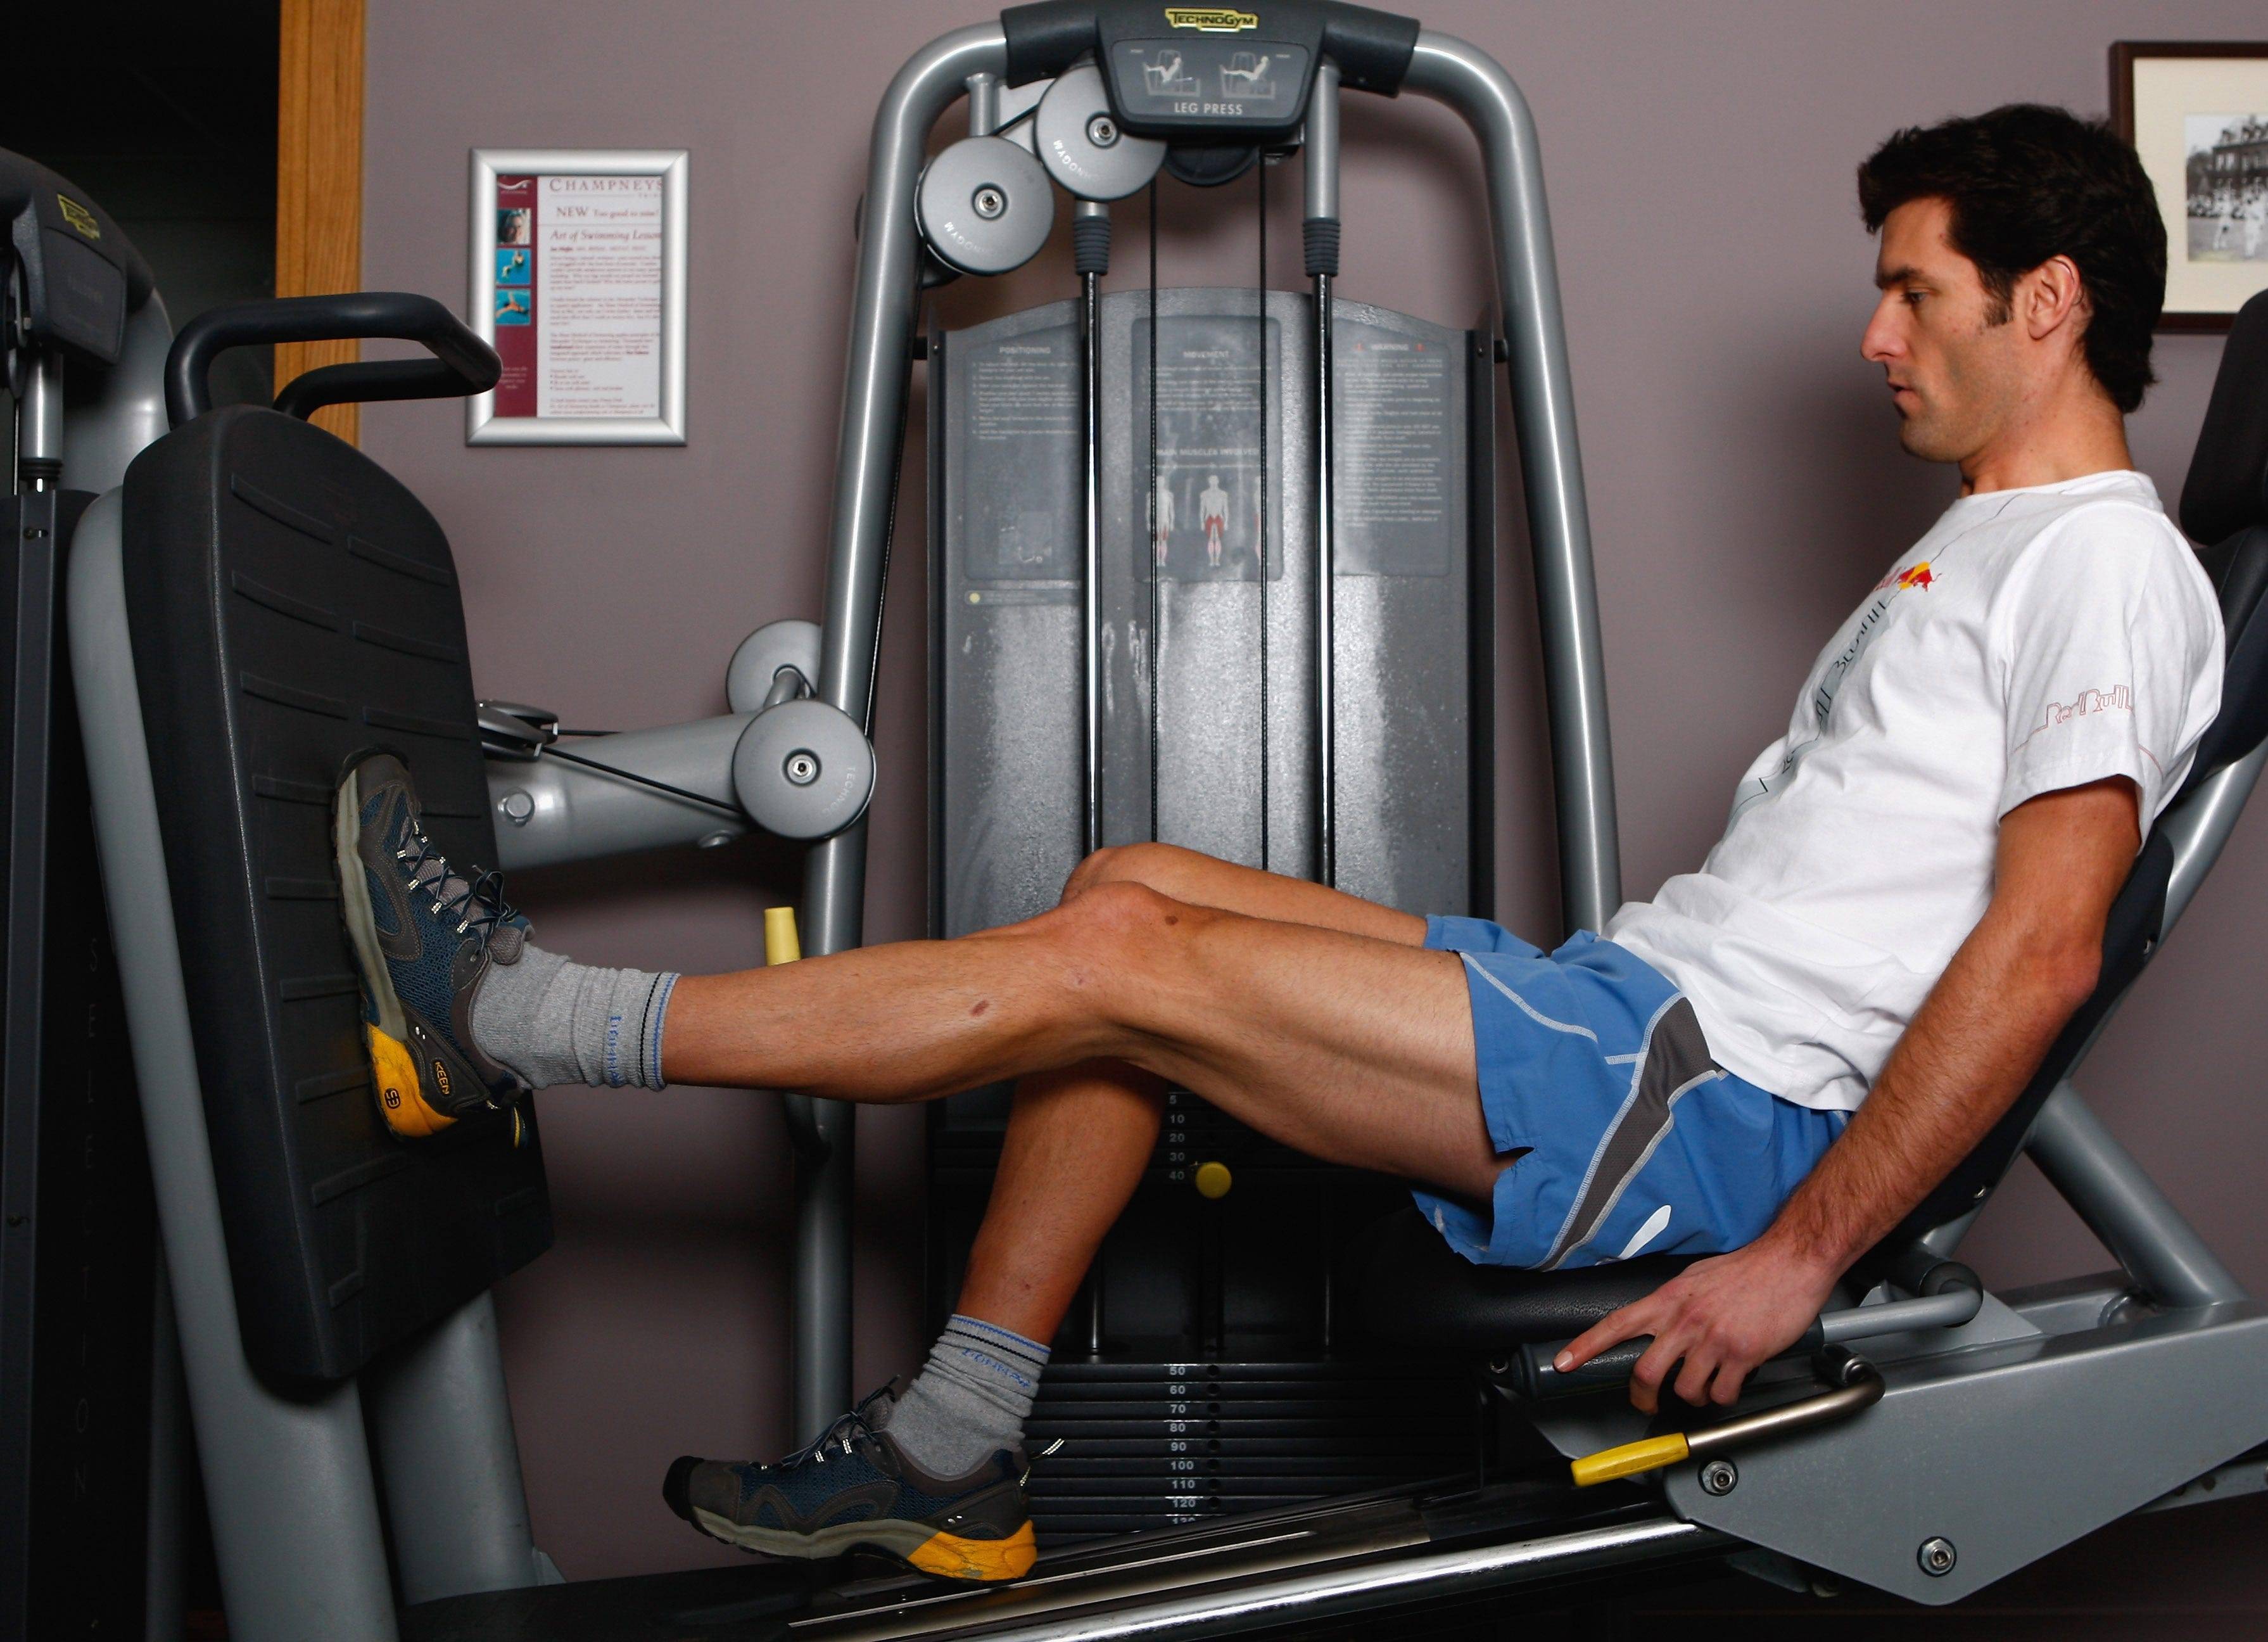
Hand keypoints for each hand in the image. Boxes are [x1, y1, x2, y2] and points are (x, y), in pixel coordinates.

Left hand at [1556, 1238, 1840, 1413]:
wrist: (1789, 1261)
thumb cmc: (1746, 1268)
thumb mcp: (1695, 1278)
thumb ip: (1674, 1303)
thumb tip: (1660, 1323)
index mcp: (1668, 1300)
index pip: (1616, 1324)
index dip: (1586, 1345)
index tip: (1564, 1362)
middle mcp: (1685, 1320)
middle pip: (1646, 1373)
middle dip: (1643, 1398)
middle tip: (1649, 1404)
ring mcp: (1713, 1339)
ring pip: (1686, 1390)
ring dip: (1694, 1397)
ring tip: (1705, 1386)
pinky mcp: (1742, 1354)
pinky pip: (1722, 1393)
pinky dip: (1724, 1397)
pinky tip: (1730, 1384)